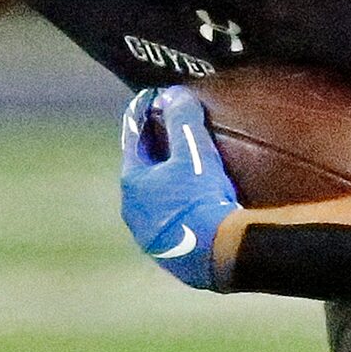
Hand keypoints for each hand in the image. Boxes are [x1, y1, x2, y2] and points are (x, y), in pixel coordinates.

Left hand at [120, 88, 238, 289]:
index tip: (150, 98)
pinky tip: (198, 207)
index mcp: (133, 183)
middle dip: (155, 151)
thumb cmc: (201, 199)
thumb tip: (174, 94)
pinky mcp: (171, 257)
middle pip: (143, 171)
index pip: (134, 139)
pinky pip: (174, 223)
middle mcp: (134, 211)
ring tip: (186, 171)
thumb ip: (183, 120)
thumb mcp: (194, 152)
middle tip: (168, 132)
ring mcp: (151, 237)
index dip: (142, 114)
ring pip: (156, 201)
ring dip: (168, 184)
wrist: (217, 254)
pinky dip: (182, 208)